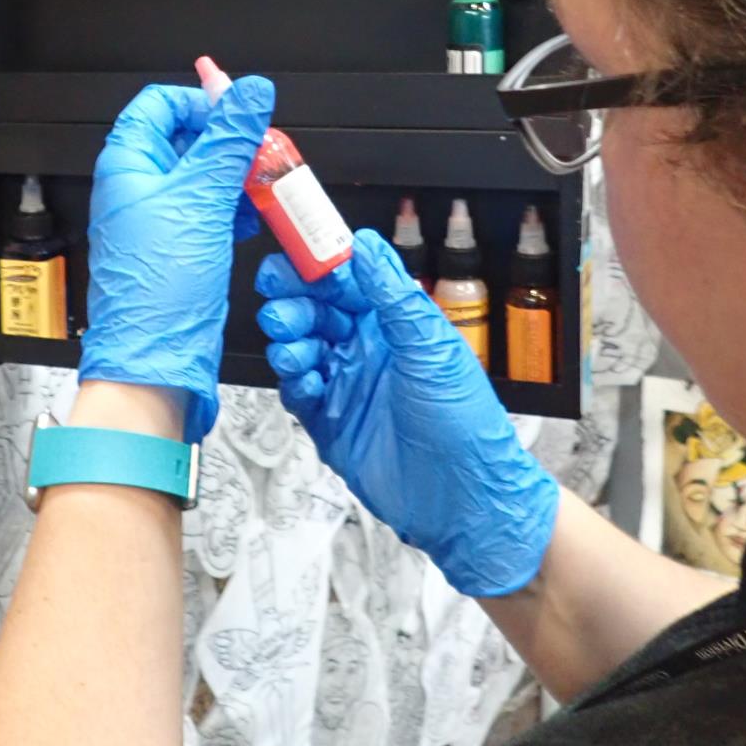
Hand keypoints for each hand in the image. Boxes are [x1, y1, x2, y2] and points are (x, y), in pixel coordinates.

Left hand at [79, 78, 273, 442]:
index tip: (239, 113)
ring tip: (266, 183)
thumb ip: (230, 140)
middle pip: (186, 138)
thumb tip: (250, 91)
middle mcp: (137, 188)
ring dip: (236, 175)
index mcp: (126, 164)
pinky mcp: (179, 247)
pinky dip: (234, 206)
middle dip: (229, 142)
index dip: (202, 101)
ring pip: (202, 176)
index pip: (160, 104)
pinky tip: (255, 214)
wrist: (156, 359)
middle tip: (263, 149)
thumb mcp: (202, 198)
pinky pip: (209, 211)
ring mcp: (157, 219)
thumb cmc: (157, 289)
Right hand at [256, 229, 560, 595]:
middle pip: (314, 310)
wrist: (461, 500)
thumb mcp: (432, 347)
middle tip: (281, 306)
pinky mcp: (331, 422)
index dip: (317, 266)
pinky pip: (298, 391)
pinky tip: (305, 383)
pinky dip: (294, 383)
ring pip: (300, 347)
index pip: (346, 280)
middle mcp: (368, 349)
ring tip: (296, 352)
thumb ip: (394, 296)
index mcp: (394, 323)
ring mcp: (347, 385)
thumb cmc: (465, 423)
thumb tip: (366, 245)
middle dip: (292, 303)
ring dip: (290, 342)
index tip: (293, 255)